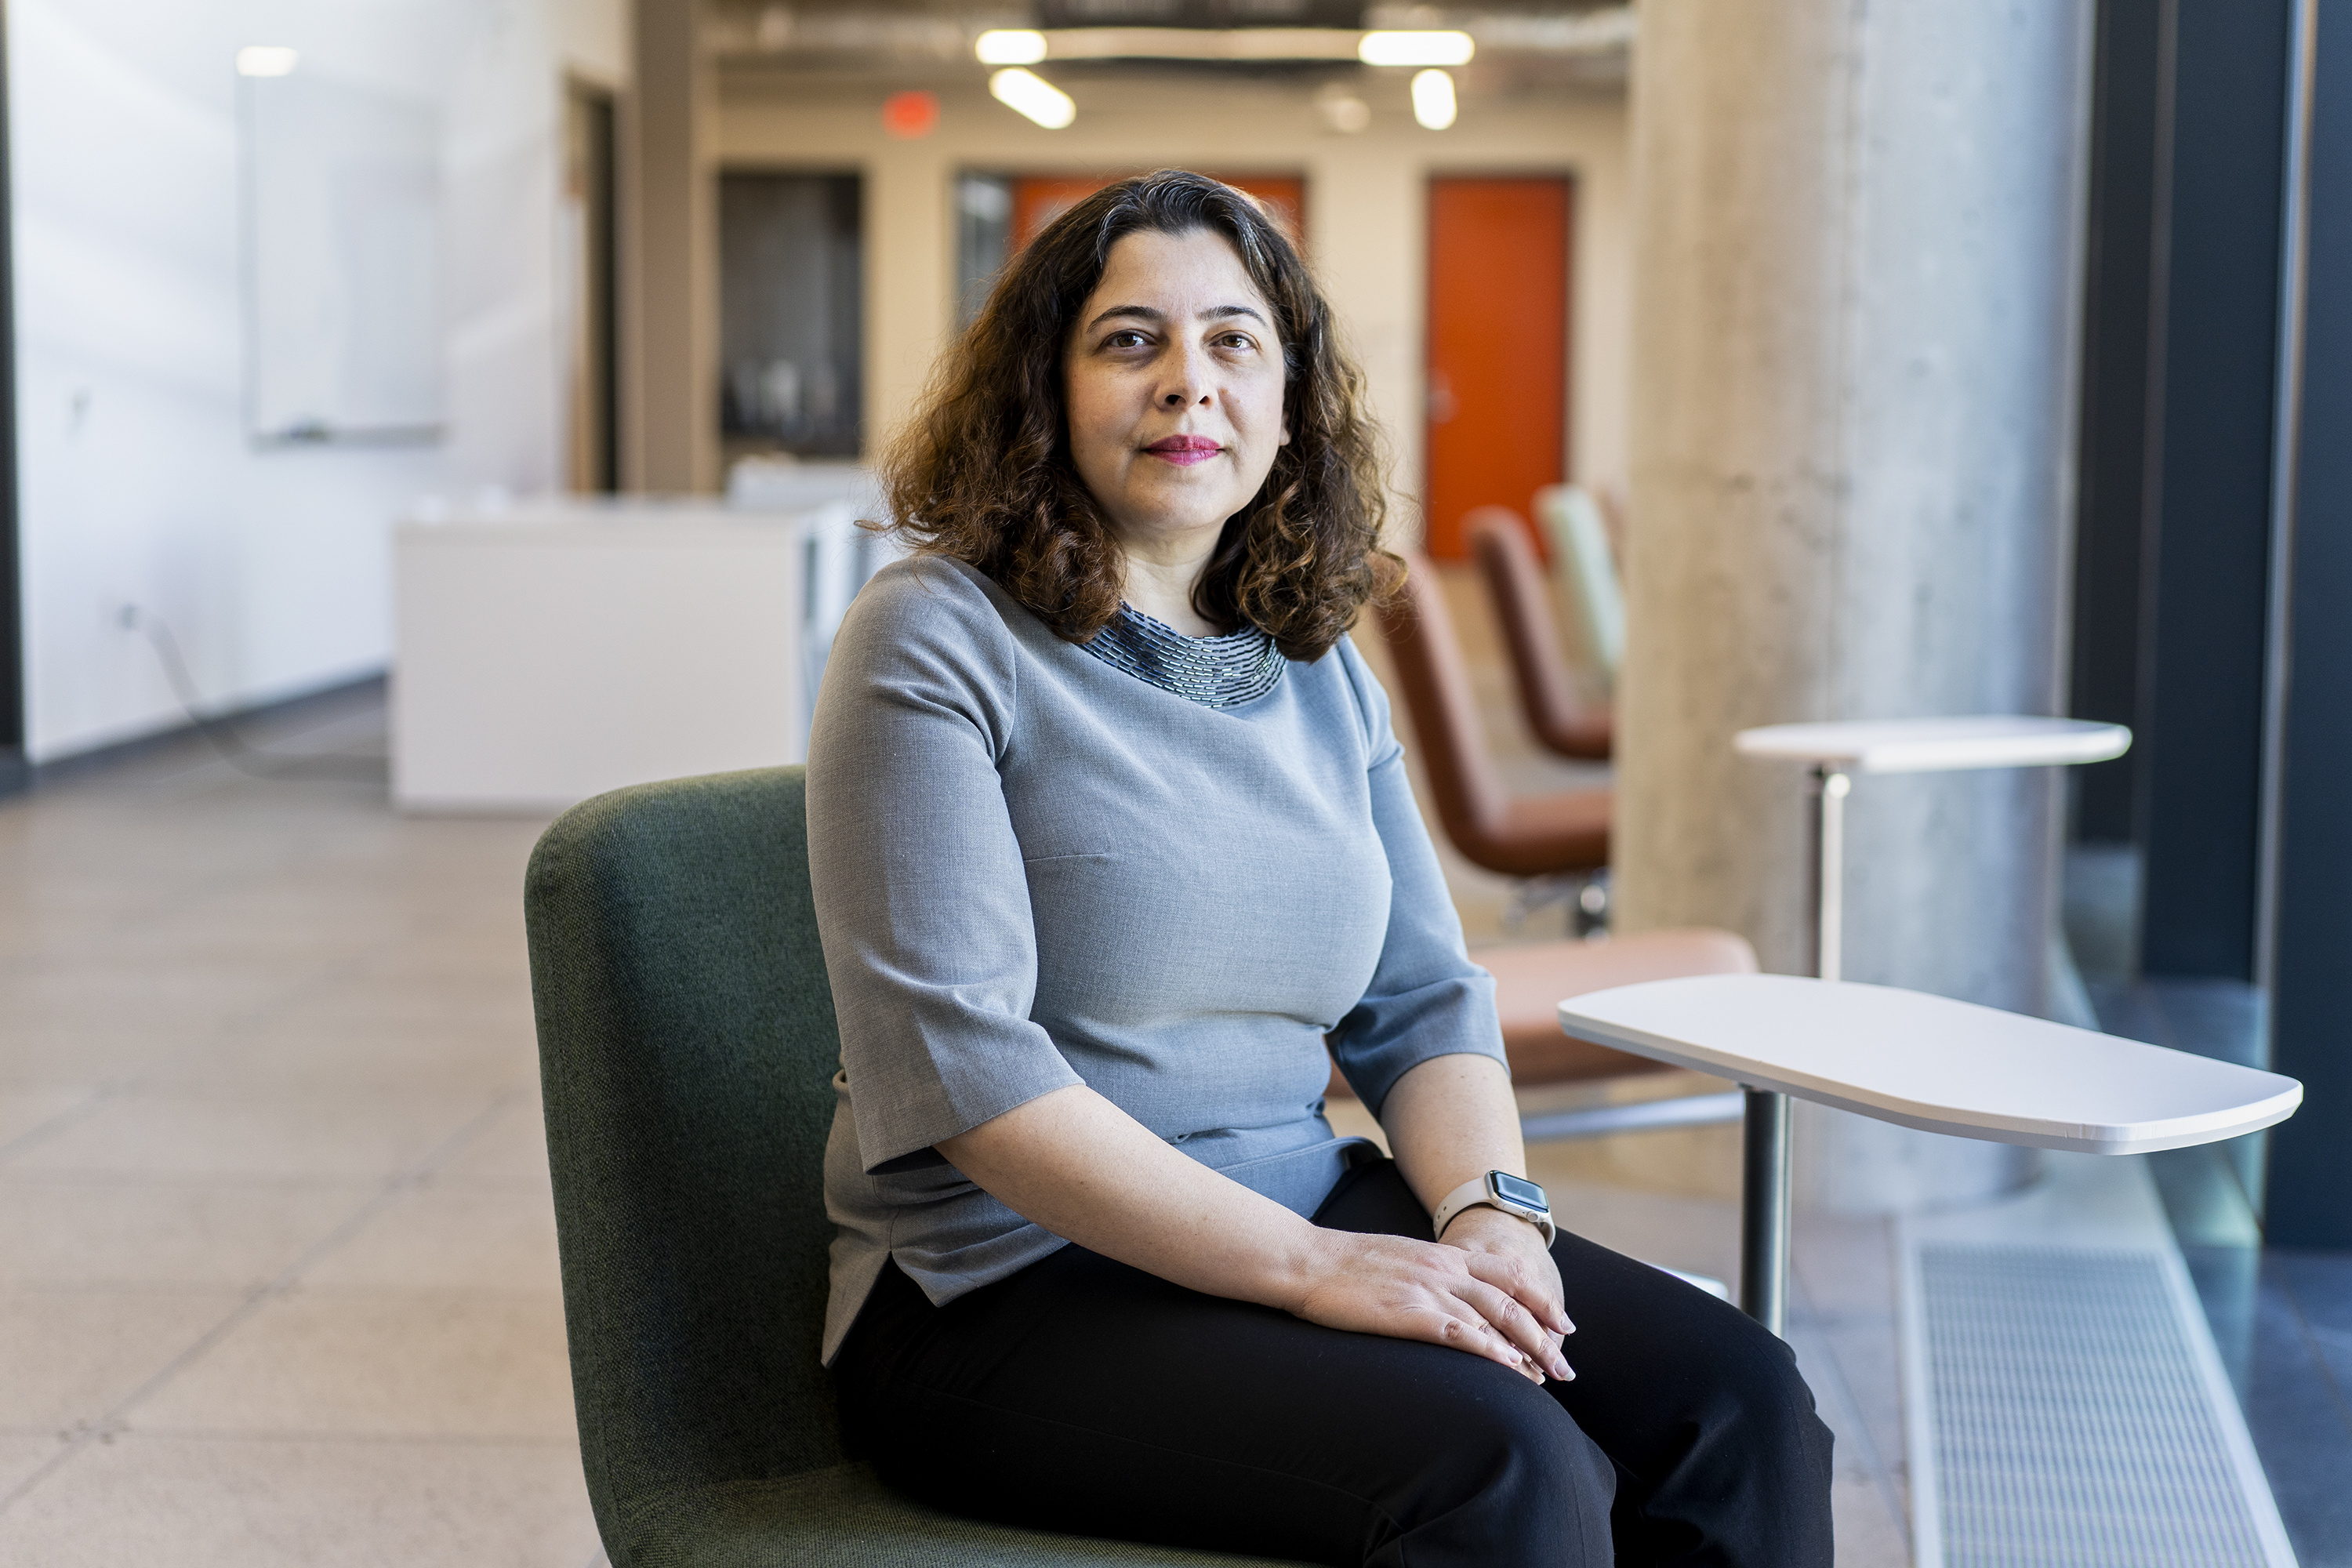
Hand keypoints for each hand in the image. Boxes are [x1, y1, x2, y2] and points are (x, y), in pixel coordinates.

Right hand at [1287, 1226, 1575, 1383]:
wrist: (1307, 1260)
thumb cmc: (1346, 1264)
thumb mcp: (1400, 1258)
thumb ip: (1431, 1272)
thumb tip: (1452, 1292)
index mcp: (1444, 1254)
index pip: (1509, 1274)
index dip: (1542, 1299)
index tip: (1563, 1324)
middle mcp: (1444, 1269)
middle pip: (1511, 1301)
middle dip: (1544, 1335)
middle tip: (1566, 1365)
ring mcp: (1428, 1289)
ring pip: (1494, 1319)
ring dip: (1527, 1349)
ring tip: (1547, 1377)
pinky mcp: (1408, 1313)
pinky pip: (1461, 1333)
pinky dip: (1490, 1351)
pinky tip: (1508, 1368)